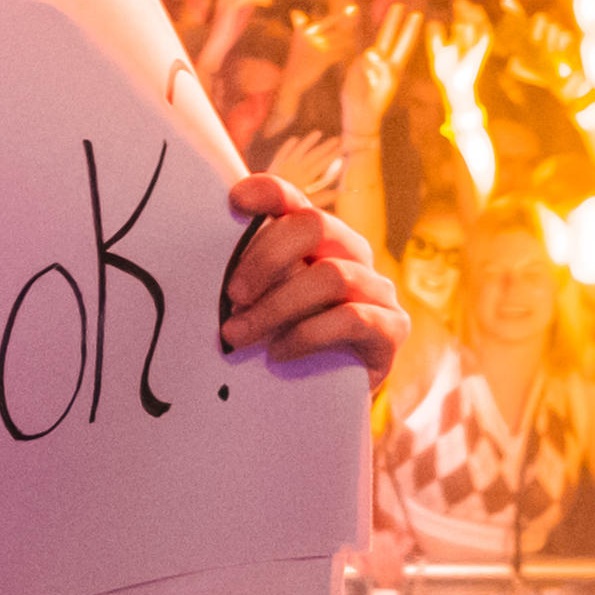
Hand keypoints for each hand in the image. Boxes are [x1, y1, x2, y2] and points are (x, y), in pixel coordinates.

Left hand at [216, 174, 402, 376]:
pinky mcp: (391, 328)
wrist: (322, 402)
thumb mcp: (257, 307)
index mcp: (315, 240)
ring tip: (239, 336)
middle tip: (232, 296)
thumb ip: (244, 281)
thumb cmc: (280, 344)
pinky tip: (278, 354)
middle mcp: (351, 255)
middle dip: (266, 258)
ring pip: (331, 275)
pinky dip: (307, 335)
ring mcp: (377, 289)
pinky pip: (351, 318)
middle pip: (314, 225)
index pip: (294, 200)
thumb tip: (203, 270)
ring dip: (276, 307)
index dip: (267, 192)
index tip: (234, 202)